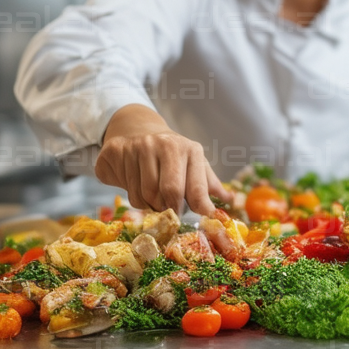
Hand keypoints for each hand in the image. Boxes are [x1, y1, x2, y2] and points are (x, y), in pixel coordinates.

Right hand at [95, 105, 228, 215]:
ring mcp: (138, 146)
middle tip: (170, 211)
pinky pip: (126, 190)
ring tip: (154, 197)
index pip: (197, 188)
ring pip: (145, 195)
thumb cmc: (171, 155)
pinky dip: (133, 197)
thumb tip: (230, 201)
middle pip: (170, 193)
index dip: (201, 208)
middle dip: (171, 209)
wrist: (138, 129)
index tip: (202, 219)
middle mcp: (164, 144)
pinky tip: (136, 185)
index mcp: (189, 149)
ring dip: (150, 205)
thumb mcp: (194, 163)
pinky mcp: (117, 151)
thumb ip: (209, 184)